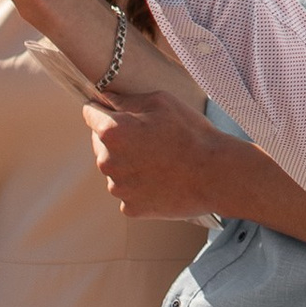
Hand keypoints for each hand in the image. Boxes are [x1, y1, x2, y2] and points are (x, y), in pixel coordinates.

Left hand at [83, 77, 231, 221]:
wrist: (215, 175)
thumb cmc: (190, 133)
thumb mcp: (161, 102)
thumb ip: (126, 100)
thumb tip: (106, 98)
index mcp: (112, 132)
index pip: (90, 114)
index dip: (104, 109)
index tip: (117, 111)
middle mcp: (107, 162)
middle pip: (101, 144)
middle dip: (118, 138)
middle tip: (151, 136)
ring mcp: (118, 188)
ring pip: (115, 169)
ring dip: (129, 163)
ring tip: (161, 159)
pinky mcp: (130, 208)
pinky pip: (128, 191)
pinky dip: (140, 185)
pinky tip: (162, 179)